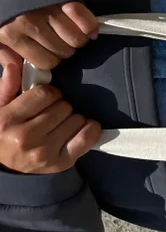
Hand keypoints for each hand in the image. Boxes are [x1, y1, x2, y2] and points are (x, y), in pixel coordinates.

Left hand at [0, 1, 98, 69]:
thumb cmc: (6, 8)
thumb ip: (4, 53)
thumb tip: (19, 68)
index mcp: (13, 35)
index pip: (47, 62)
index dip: (50, 58)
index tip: (47, 50)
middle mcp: (31, 24)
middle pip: (64, 51)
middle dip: (64, 48)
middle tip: (59, 39)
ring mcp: (50, 11)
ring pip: (77, 39)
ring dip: (78, 38)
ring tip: (70, 32)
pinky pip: (86, 22)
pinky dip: (90, 26)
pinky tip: (86, 28)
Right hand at [0, 46, 101, 173]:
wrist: (4, 166)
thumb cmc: (3, 133)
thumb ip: (7, 87)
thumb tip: (14, 65)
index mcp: (8, 120)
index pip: (45, 94)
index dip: (50, 93)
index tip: (47, 98)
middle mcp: (26, 137)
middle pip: (63, 106)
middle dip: (61, 106)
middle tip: (53, 113)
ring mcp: (45, 152)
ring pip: (77, 120)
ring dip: (73, 118)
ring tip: (60, 124)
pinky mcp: (61, 163)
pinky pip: (87, 138)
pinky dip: (90, 129)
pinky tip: (81, 128)